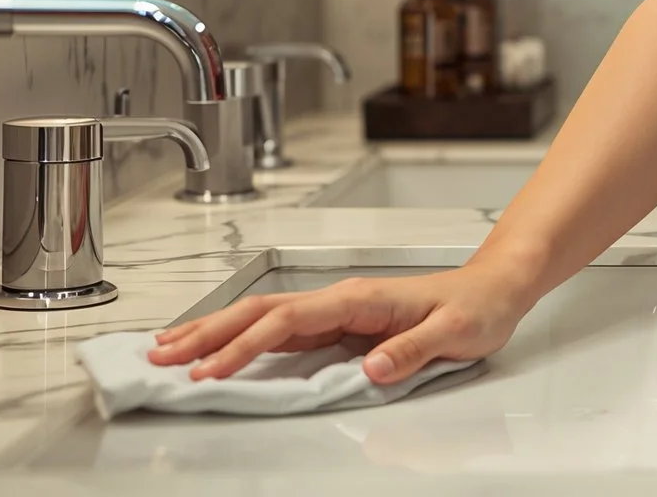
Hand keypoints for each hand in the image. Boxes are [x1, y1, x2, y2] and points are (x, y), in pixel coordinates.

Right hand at [148, 259, 532, 382]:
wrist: (495, 287)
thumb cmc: (477, 307)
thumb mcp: (455, 333)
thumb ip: (412, 350)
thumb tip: (371, 370)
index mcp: (360, 298)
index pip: (288, 321)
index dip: (245, 344)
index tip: (210, 368)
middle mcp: (341, 300)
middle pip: (261, 313)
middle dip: (209, 332)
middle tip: (161, 354)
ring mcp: (337, 311)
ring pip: (264, 318)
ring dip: (216, 332)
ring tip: (170, 348)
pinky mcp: (340, 324)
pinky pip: (281, 330)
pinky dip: (243, 338)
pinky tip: (222, 350)